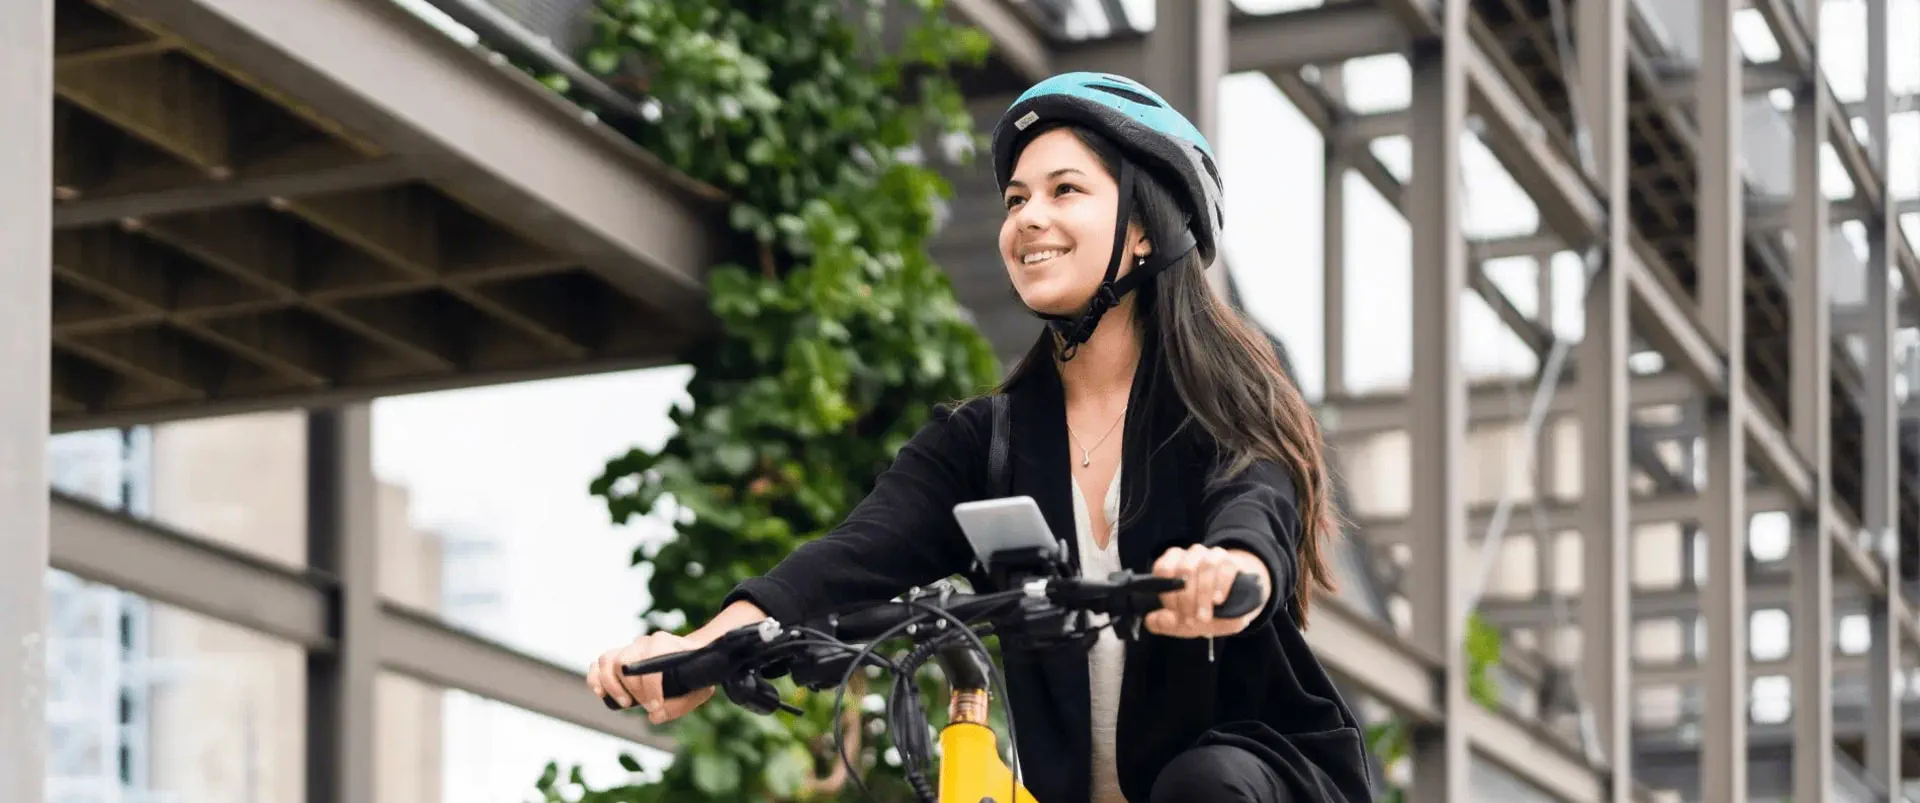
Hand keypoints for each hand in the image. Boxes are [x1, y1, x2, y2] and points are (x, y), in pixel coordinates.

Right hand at [588, 631, 713, 724]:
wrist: (690, 656)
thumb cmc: (694, 673)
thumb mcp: (699, 689)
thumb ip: (679, 704)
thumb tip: (653, 715)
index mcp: (664, 643)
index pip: (648, 661)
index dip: (650, 688)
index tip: (655, 706)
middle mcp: (644, 642)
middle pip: (625, 662)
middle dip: (633, 689)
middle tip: (645, 705)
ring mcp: (629, 648)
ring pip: (607, 661)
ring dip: (612, 686)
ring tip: (627, 703)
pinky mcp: (618, 657)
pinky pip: (598, 665)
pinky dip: (595, 679)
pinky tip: (601, 693)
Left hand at [1143, 545, 1266, 638]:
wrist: (1237, 604)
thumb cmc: (1204, 611)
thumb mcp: (1184, 622)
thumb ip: (1165, 624)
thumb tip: (1152, 620)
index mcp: (1173, 564)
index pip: (1163, 568)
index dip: (1167, 593)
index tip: (1173, 613)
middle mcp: (1191, 555)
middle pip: (1184, 569)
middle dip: (1186, 599)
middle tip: (1190, 621)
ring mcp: (1212, 555)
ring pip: (1205, 566)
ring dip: (1203, 595)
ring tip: (1203, 617)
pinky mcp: (1232, 561)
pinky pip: (1226, 568)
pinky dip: (1220, 585)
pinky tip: (1218, 601)